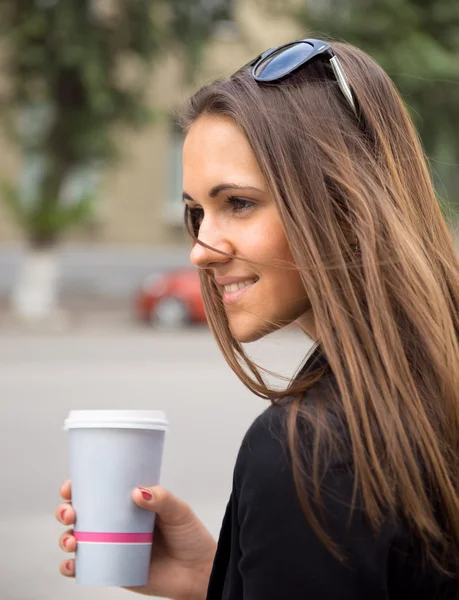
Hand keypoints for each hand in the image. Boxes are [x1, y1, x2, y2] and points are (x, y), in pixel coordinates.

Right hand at [56, 480, 216, 599]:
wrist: (199, 573)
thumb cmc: (190, 537)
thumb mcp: (179, 511)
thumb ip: (162, 499)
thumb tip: (138, 492)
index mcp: (129, 503)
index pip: (98, 490)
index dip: (78, 487)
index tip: (70, 486)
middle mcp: (116, 523)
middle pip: (80, 514)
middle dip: (65, 511)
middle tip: (70, 514)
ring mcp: (112, 546)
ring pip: (77, 540)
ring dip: (65, 538)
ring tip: (73, 541)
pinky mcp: (113, 569)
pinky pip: (85, 568)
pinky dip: (71, 567)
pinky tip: (72, 565)